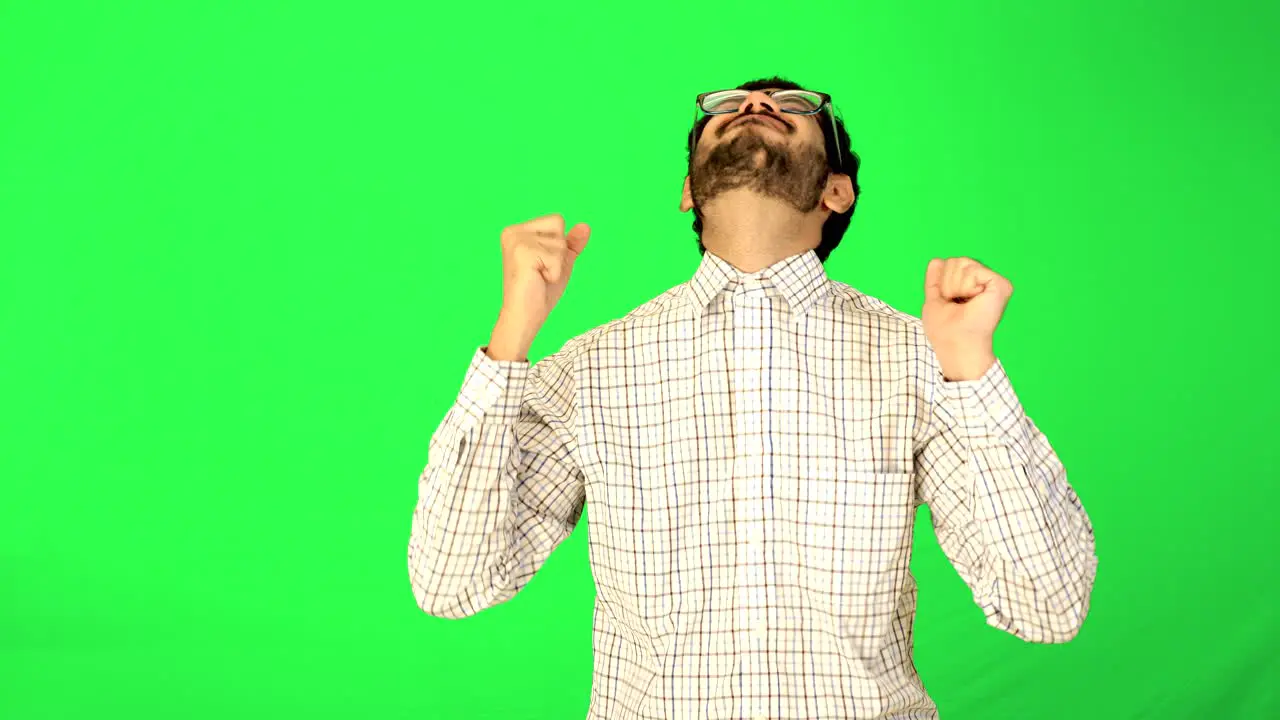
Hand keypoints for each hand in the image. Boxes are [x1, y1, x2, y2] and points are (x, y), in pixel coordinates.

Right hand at [487, 214, 590, 360]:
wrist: (525, 316)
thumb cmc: (540, 291)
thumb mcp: (561, 262)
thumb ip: (572, 243)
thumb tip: (585, 226)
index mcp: (518, 230)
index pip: (556, 220)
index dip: (560, 246)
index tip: (543, 264)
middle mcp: (513, 231)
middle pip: (558, 224)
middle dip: (559, 253)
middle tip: (542, 271)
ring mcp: (515, 240)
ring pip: (559, 242)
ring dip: (557, 264)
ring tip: (539, 276)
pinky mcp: (521, 251)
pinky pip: (556, 257)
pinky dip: (554, 272)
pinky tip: (538, 280)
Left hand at [921, 257, 1012, 380]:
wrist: (958, 347)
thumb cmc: (946, 332)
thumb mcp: (934, 301)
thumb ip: (935, 281)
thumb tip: (936, 260)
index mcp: (971, 286)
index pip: (949, 264)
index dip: (941, 283)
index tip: (948, 303)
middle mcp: (985, 283)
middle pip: (955, 261)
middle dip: (947, 283)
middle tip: (956, 304)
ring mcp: (994, 283)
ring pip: (962, 262)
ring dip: (954, 286)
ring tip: (964, 304)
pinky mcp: (1001, 285)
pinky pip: (973, 269)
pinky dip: (966, 286)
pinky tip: (973, 299)